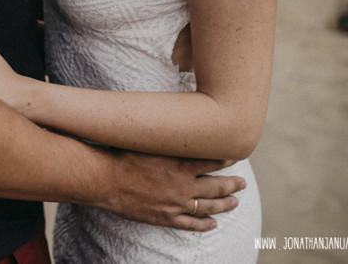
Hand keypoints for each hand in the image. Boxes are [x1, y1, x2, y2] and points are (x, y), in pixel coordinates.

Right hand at [102, 149, 244, 231]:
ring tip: (235, 202)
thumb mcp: (148, 140)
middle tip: (243, 183)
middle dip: (232, 184)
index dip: (226, 159)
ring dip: (224, 204)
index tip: (236, 156)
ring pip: (208, 206)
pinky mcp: (165, 217)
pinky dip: (204, 225)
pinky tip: (213, 224)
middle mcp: (182, 185)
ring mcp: (175, 203)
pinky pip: (190, 224)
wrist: (104, 179)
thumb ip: (165, 135)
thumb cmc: (122, 154)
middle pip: (216, 186)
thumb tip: (176, 121)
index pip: (212, 161)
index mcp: (179, 164)